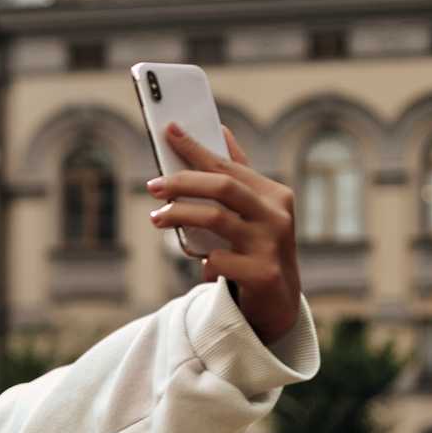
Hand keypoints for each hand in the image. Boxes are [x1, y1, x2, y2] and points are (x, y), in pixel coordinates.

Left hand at [149, 124, 301, 344]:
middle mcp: (277, 216)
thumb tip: (220, 130)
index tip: (169, 131)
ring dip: (180, 215)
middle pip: (223, 186)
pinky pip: (217, 260)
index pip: (229, 165)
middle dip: (183, 181)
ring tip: (156, 218)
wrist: (279, 302)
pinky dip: (204, 260)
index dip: (197, 148)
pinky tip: (205, 264)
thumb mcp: (253, 212)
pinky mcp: (262, 273)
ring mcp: (271, 245)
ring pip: (216, 219)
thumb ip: (237, 176)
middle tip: (152, 185)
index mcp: (274, 195)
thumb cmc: (258, 250)